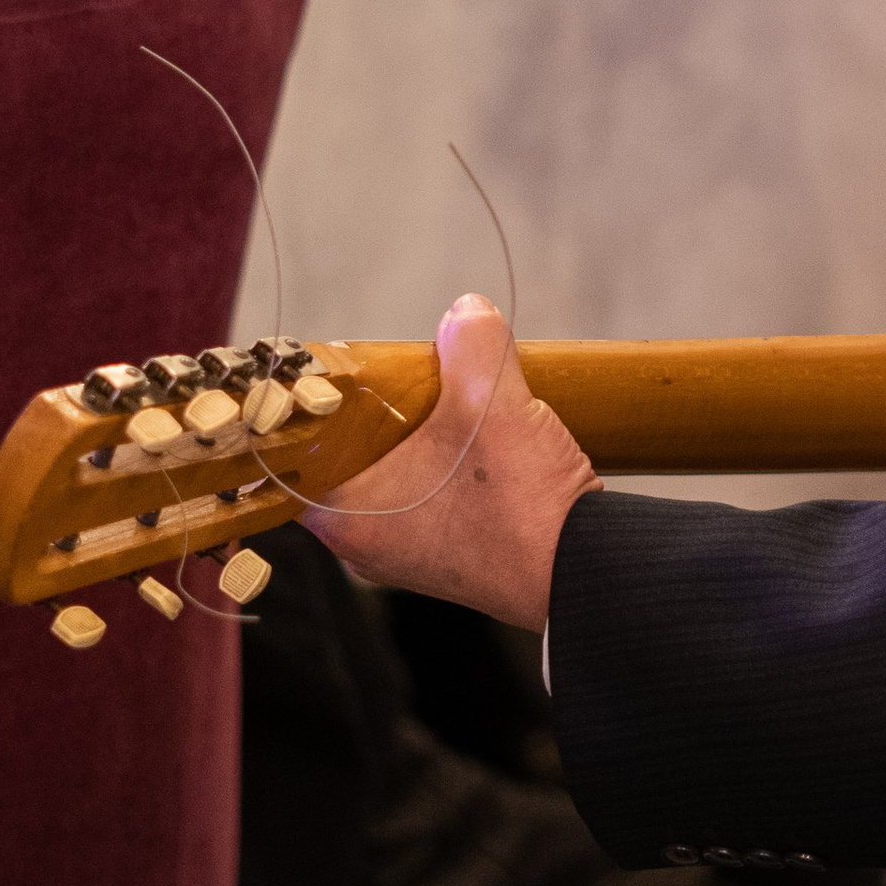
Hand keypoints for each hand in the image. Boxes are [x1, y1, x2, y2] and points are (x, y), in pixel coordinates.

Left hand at [303, 295, 597, 626]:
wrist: (587, 571)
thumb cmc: (523, 510)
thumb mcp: (493, 406)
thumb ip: (472, 346)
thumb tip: (465, 313)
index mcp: (346, 517)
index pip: (299, 450)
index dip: (319, 402)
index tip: (347, 370)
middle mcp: (367, 544)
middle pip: (352, 454)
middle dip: (384, 410)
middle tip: (413, 376)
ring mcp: (410, 553)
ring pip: (395, 472)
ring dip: (424, 435)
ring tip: (457, 403)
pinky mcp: (450, 555)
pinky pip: (429, 494)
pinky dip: (448, 463)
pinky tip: (480, 439)